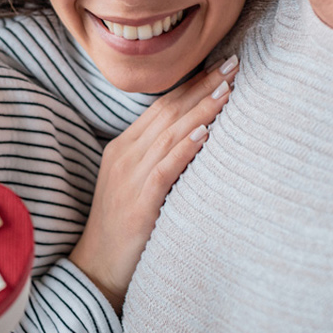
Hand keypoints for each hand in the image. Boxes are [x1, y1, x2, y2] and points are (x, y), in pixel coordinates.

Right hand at [69, 55, 236, 312]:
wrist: (97, 269)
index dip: (193, 84)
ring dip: (201, 109)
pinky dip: (186, 147)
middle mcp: (125, 154)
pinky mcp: (139, 200)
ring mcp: (130, 176)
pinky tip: (206, 132)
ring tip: (229, 89)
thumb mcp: (136, 184)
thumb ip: (159, 159)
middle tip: (235, 63)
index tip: (221, 67)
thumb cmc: (123, 228)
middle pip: (169, 112)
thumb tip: (197, 137)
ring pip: (171, 133)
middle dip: (203, 86)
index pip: (163, 107)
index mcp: (124, 147)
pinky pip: (166, 167)